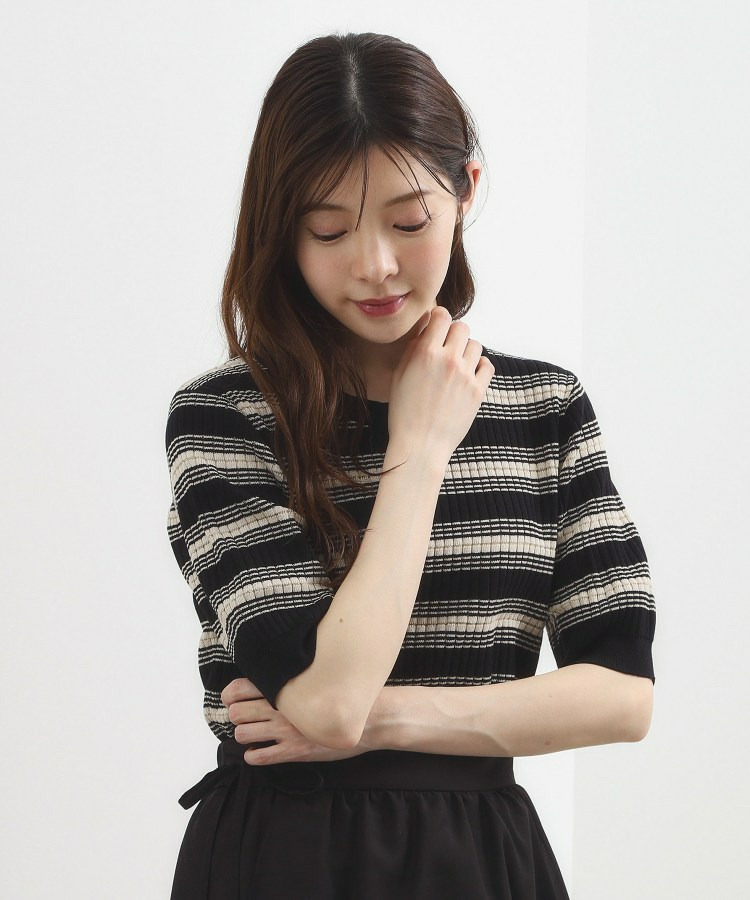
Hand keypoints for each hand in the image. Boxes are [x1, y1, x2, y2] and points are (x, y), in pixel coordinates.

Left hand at [221, 677, 376, 764]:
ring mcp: (287, 730)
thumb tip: (271, 677)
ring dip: (244, 735)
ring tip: (253, 734)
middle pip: (237, 712)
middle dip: (237, 716)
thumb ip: (293, 680)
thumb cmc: (344, 696)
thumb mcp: (317, 680)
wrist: (369, 718)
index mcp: (286, 687)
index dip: (230, 695)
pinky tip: (260, 751)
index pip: (240, 687)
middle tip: (246, 717)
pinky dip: (254, 755)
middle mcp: (282, 707)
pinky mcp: (295, 751)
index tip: (233, 699)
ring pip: (243, 734)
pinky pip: (260, 756)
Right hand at [389, 306, 494, 463]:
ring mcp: (466, 375)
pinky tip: (469, 375)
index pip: (442, 316)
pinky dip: (480, 367)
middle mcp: (448, 360)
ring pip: (476, 345)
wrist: (421, 445)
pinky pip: (487, 365)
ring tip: (456, 365)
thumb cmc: (404, 413)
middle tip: (447, 348)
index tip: (437, 327)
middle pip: (462, 327)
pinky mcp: (478, 390)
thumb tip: (425, 330)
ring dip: (466, 350)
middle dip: (454, 334)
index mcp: (426, 353)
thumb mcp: (399, 376)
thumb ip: (413, 349)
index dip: (438, 319)